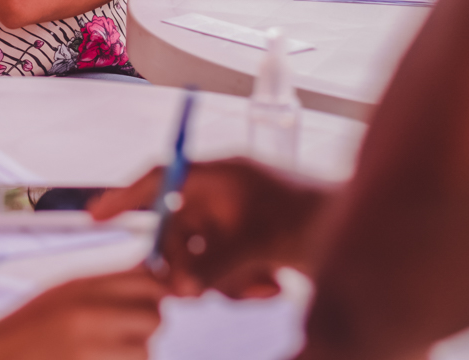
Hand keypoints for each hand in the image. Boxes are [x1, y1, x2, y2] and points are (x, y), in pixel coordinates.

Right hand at [0, 269, 164, 359]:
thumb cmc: (28, 325)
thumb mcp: (63, 291)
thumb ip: (104, 284)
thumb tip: (149, 274)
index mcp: (81, 290)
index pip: (146, 281)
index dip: (155, 289)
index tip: (151, 296)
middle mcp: (88, 319)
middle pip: (153, 317)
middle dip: (147, 323)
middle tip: (132, 327)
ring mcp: (90, 353)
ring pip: (145, 351)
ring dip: (135, 350)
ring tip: (110, 349)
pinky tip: (101, 358)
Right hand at [88, 159, 334, 298]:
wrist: (372, 239)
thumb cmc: (318, 220)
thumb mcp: (258, 243)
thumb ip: (212, 265)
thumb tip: (181, 289)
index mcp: (225, 173)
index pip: (161, 176)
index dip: (125, 196)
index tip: (96, 217)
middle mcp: (228, 193)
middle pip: (178, 228)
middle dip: (186, 264)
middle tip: (191, 294)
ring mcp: (241, 218)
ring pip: (202, 255)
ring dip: (222, 279)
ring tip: (260, 289)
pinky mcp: (254, 242)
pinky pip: (224, 267)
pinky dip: (240, 283)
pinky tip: (271, 288)